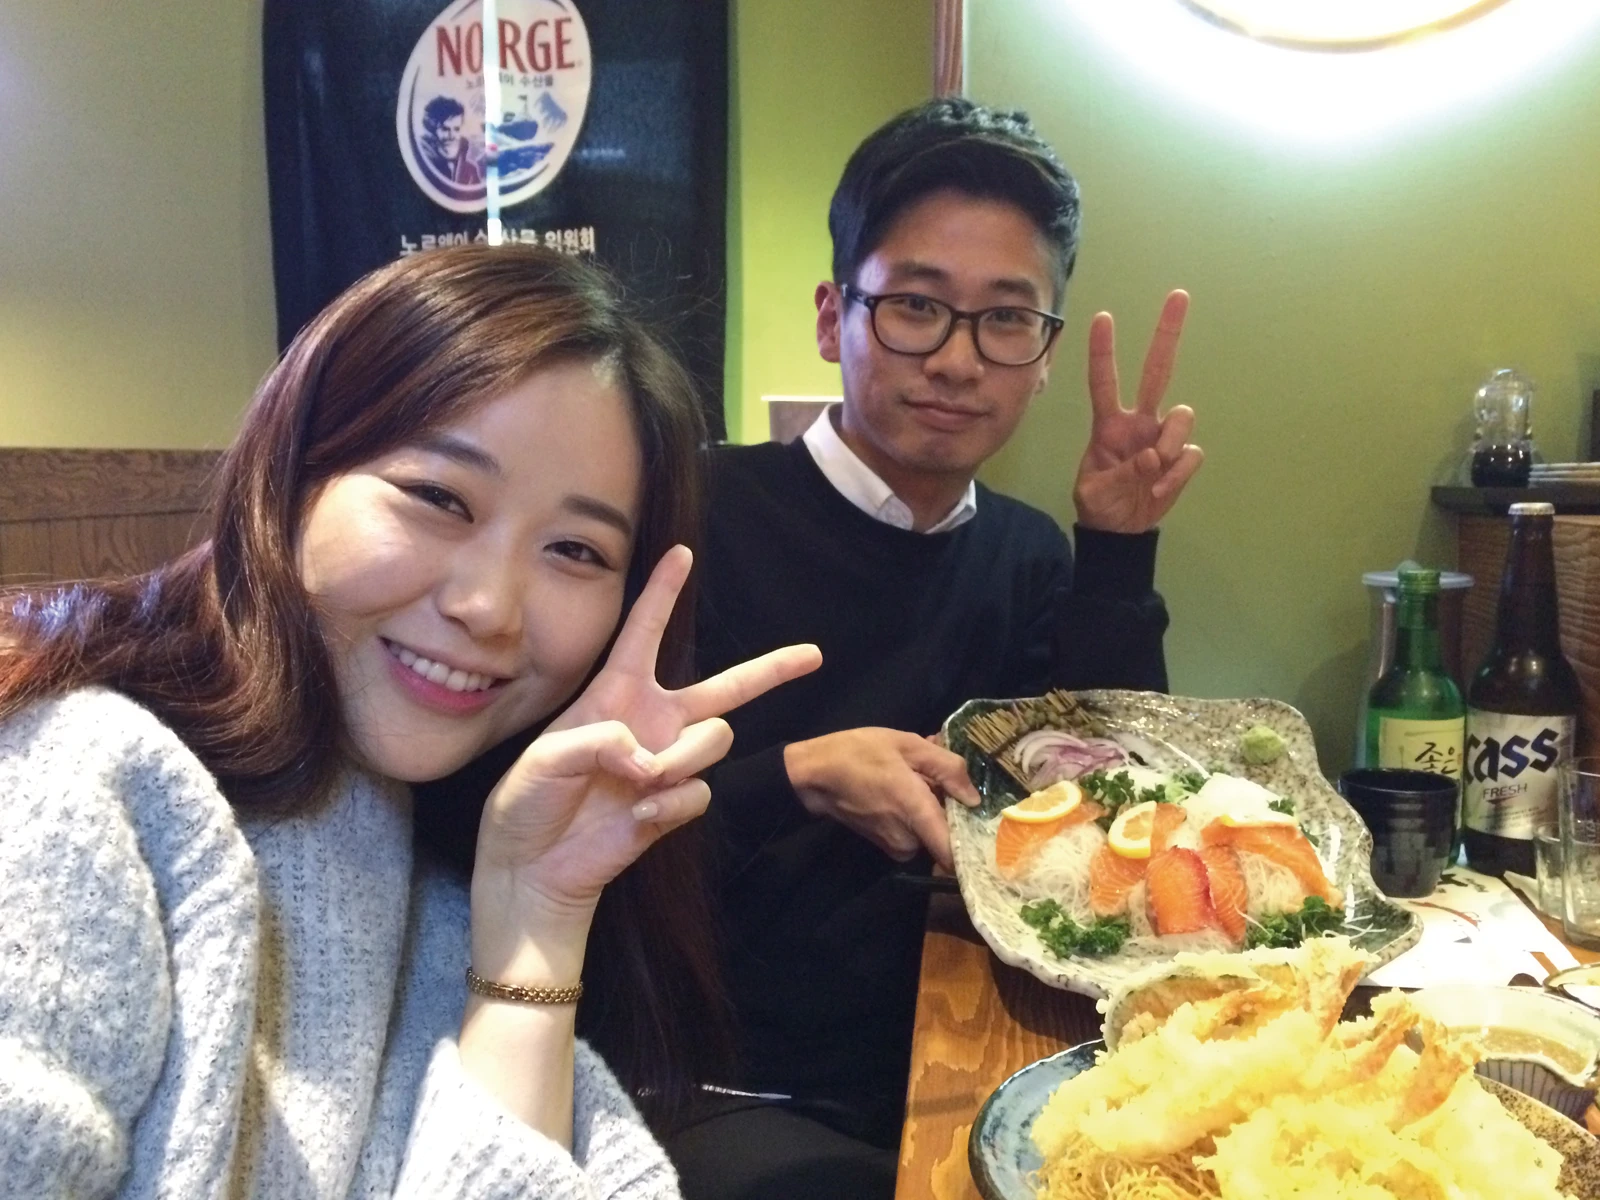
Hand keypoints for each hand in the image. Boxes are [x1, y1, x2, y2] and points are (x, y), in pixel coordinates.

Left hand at [472, 546, 820, 944]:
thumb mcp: (546, 755)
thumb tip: (649, 756)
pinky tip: (637, 816)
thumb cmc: (527, 801)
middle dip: (773, 669)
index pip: (644, 632)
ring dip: (680, 758)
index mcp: (616, 692)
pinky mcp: (676, 803)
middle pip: (727, 686)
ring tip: (639, 782)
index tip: (681, 552)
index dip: (663, 591)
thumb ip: (600, 738)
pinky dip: (670, 803)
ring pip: (715, 739)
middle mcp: (653, 721)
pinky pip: (699, 791)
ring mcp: (670, 762)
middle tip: (815, 655)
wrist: (533, 866)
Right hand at [784, 727, 980, 870]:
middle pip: (946, 831)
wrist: (812, 775)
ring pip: (929, 828)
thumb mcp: (907, 745)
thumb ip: (948, 768)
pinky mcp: (885, 843)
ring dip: (931, 803)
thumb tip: (974, 797)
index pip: (954, 857)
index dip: (975, 851)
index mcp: (918, 815)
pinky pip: (913, 829)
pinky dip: (915, 810)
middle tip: (942, 774)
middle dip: (949, 804)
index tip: (988, 832)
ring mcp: (895, 846)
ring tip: (918, 772)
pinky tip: (904, 783)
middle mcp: (909, 840)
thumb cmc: (859, 754)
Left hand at [1073, 289, 1203, 533]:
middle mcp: (1139, 421)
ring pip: (1181, 417)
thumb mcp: (1094, 494)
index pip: (1104, 381)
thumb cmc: (1100, 504)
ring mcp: (1162, 436)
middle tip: (1178, 295)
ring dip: (1171, 443)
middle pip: (1157, 370)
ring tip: (1153, 473)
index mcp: (1109, 424)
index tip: (1101, 317)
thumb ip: (1120, 474)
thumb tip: (1153, 456)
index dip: (1102, 351)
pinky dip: (1177, 475)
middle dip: (1167, 333)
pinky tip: (1159, 489)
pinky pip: (1190, 455)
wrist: (1121, 530)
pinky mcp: (1182, 457)